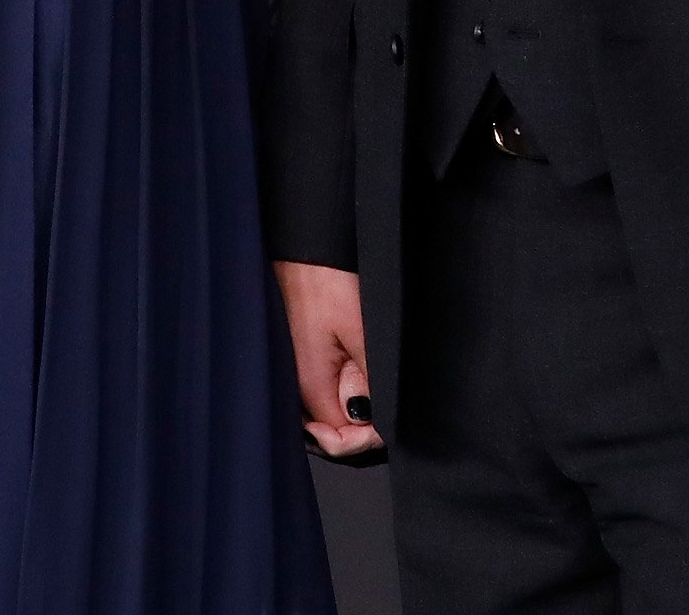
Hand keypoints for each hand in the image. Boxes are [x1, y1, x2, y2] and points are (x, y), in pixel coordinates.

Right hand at [275, 260, 379, 457]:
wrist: (303, 247)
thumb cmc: (325, 280)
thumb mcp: (360, 331)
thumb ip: (368, 382)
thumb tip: (376, 425)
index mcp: (308, 387)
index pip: (342, 441)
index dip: (370, 438)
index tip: (390, 424)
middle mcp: (298, 389)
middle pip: (335, 432)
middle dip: (365, 428)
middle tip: (389, 404)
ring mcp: (300, 375)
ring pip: (333, 414)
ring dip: (359, 410)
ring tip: (376, 389)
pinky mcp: (305, 361)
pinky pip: (329, 393)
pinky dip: (349, 391)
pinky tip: (362, 377)